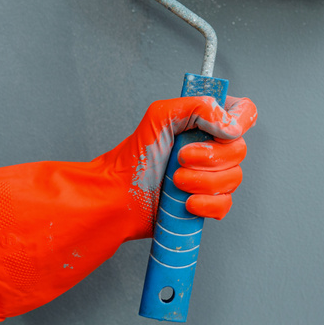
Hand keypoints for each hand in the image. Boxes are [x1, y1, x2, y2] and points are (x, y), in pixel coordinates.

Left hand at [0, 95, 257, 320]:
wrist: (83, 208)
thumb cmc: (111, 167)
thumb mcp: (153, 120)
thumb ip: (192, 105)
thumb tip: (229, 107)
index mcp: (192, 132)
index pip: (239, 119)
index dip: (237, 123)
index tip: (221, 125)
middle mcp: (196, 160)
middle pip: (240, 155)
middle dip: (212, 159)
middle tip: (179, 164)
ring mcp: (193, 190)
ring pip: (232, 184)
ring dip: (206, 185)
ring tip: (174, 185)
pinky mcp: (185, 219)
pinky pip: (218, 214)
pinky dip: (204, 208)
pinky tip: (182, 206)